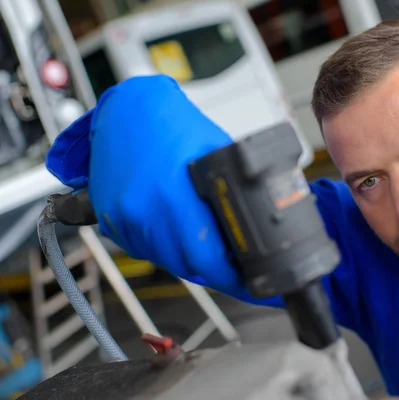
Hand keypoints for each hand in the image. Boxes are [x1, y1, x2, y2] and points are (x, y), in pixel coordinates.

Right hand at [46, 74, 252, 296]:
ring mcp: (124, 216)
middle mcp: (145, 211)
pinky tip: (174, 232)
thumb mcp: (217, 155)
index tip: (246, 281)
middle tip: (232, 265)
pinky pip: (139, 247)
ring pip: (162, 258)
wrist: (129, 109)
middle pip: (186, 264)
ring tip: (205, 246)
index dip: (230, 276)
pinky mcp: (110, 216)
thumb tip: (251, 228)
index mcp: (176, 197)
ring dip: (185, 259)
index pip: (206, 257)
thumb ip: (230, 193)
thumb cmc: (176, 126)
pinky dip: (159, 246)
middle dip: (212, 268)